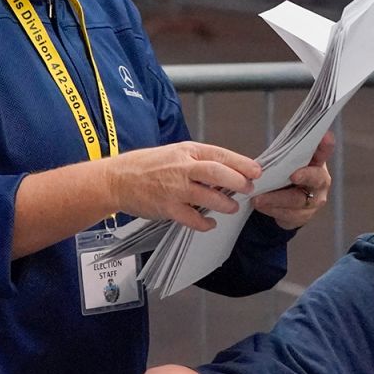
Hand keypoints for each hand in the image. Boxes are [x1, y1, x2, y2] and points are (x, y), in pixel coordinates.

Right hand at [105, 142, 259, 230]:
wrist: (117, 179)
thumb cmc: (146, 166)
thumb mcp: (174, 153)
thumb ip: (198, 161)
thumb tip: (226, 172)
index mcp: (186, 151)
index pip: (219, 154)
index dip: (241, 163)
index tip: (257, 171)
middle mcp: (182, 167)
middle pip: (217, 173)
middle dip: (238, 182)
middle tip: (249, 189)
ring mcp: (174, 189)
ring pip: (208, 197)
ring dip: (225, 204)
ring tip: (232, 208)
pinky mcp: (167, 208)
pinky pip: (193, 219)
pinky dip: (205, 223)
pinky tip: (210, 223)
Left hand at [249, 132, 332, 229]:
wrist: (285, 201)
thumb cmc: (284, 173)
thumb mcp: (285, 161)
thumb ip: (284, 154)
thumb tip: (268, 150)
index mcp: (317, 162)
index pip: (324, 151)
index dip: (326, 145)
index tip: (325, 137)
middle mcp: (321, 180)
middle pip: (315, 178)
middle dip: (305, 176)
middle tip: (293, 176)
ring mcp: (315, 200)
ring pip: (298, 200)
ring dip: (276, 199)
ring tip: (258, 198)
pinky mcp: (304, 216)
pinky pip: (289, 215)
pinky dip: (272, 210)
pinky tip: (260, 206)